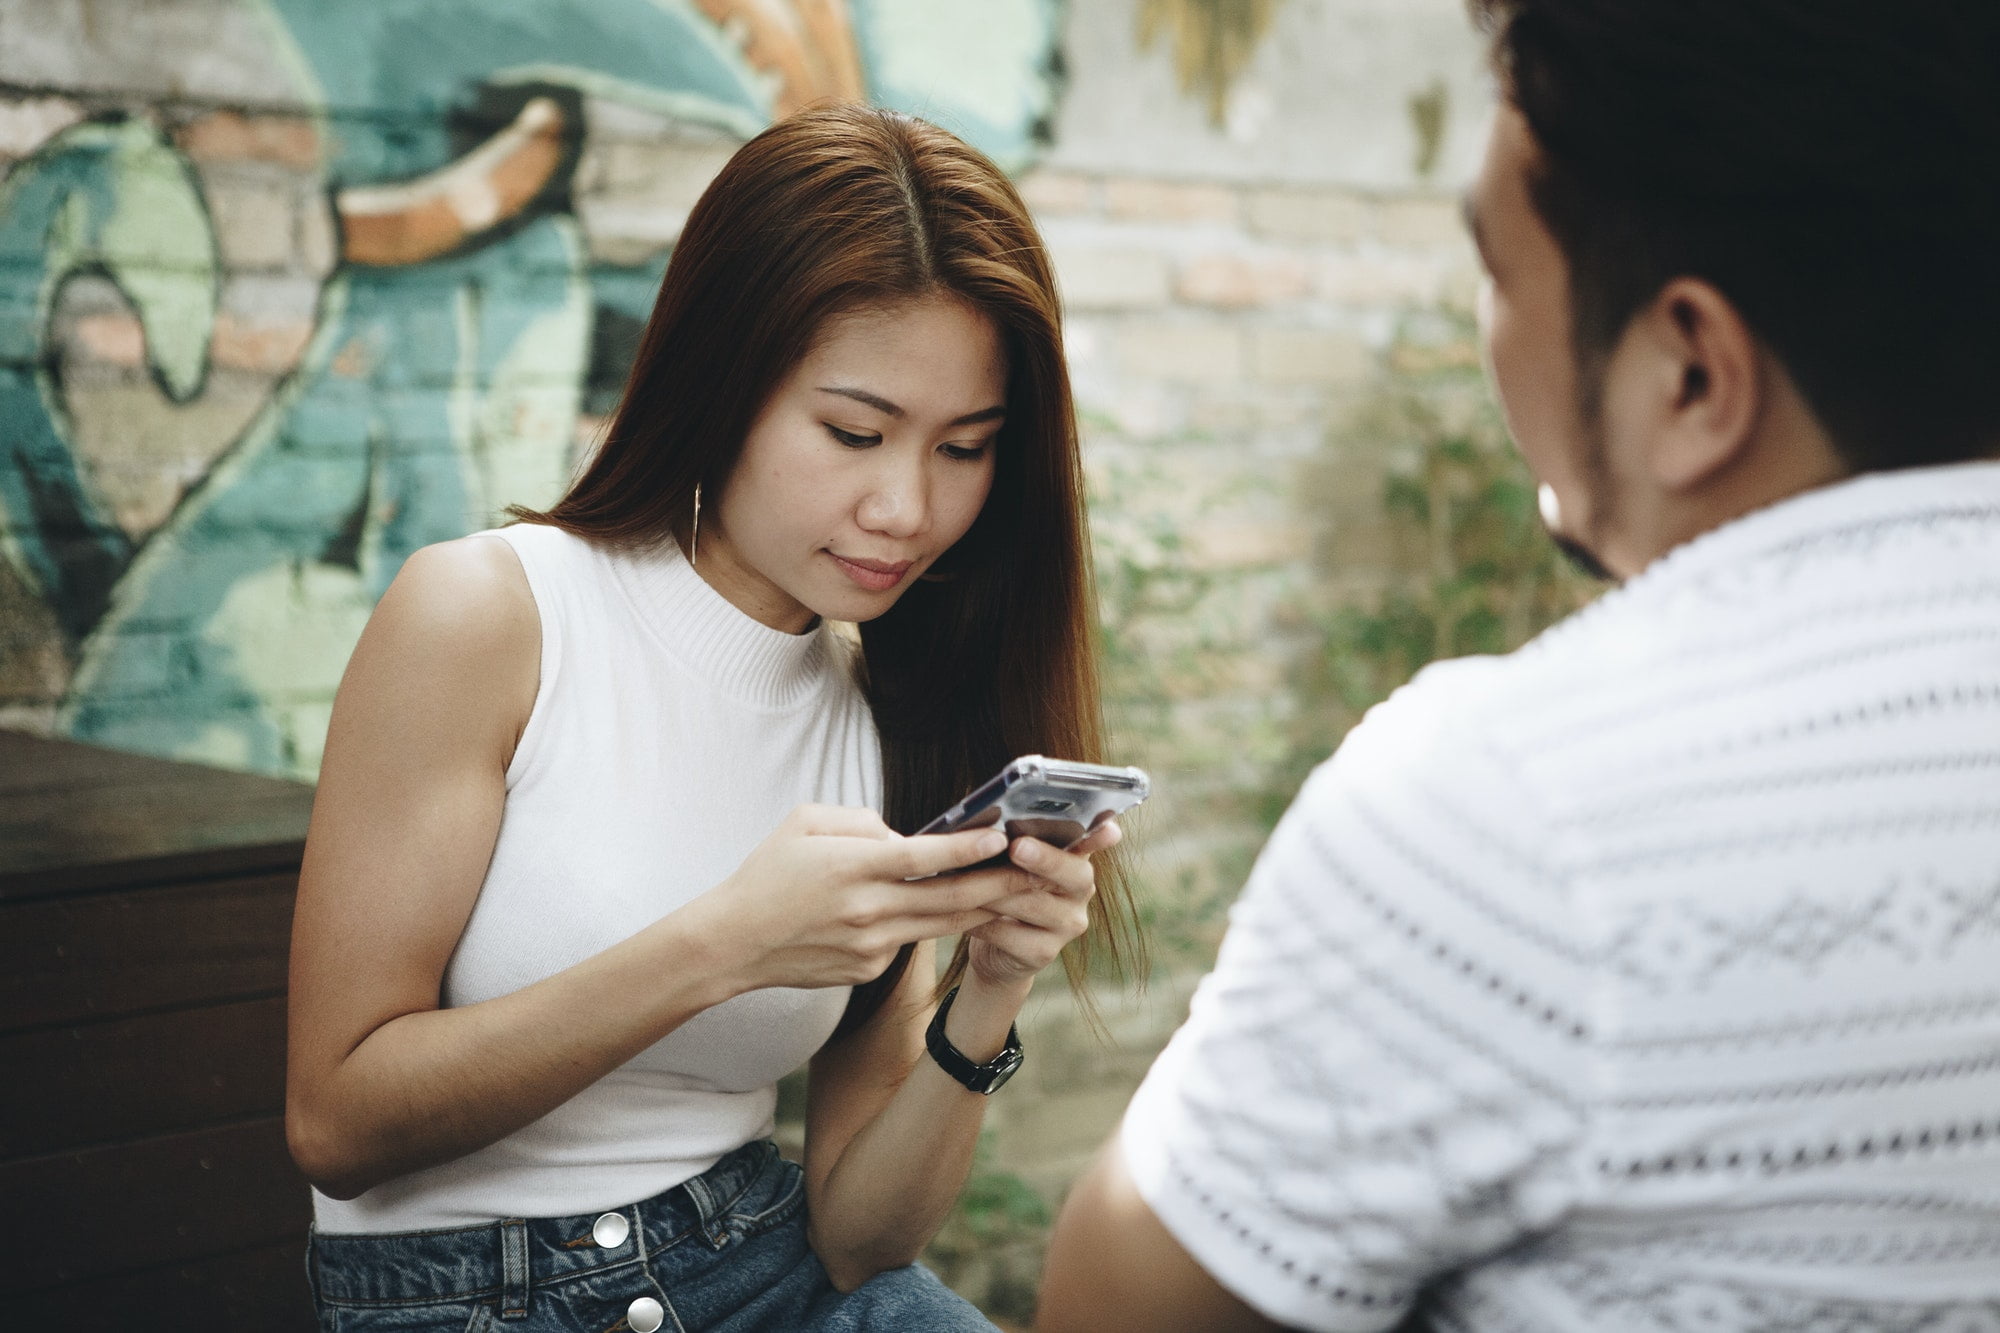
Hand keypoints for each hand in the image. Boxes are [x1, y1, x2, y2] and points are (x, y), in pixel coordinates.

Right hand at [687, 805, 1014, 993]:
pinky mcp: (869, 970)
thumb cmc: (767, 874)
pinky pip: (910, 940)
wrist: (734, 943)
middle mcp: (867, 910)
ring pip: (941, 924)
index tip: (1003, 838)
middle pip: (948, 898)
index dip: (966, 848)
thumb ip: (861, 822)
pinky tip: (959, 910)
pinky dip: (934, 924)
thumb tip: (903, 835)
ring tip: (1022, 891)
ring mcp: (871, 946)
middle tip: (1040, 871)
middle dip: (999, 884)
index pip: (922, 857)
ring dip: (984, 908)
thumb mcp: (804, 823)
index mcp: (851, 868)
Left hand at [959, 820, 1119, 989]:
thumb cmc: (1004, 890)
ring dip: (997, 890)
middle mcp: (1082, 892)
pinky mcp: (1044, 953)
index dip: (1101, 836)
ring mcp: (1068, 925)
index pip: (1095, 843)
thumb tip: (997, 821)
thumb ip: (1019, 840)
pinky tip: (960, 912)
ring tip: (968, 878)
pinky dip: (981, 921)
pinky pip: (1009, 934)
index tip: (1109, 828)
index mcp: (1077, 860)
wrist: (997, 949)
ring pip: (1033, 904)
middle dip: (1044, 859)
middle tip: (1019, 847)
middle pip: (1071, 874)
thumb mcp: (1013, 863)